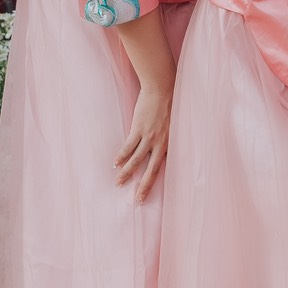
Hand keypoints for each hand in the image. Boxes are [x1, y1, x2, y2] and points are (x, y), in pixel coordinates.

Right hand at [115, 76, 173, 201]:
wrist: (163, 87)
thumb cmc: (169, 103)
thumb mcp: (172, 123)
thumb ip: (165, 136)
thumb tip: (158, 146)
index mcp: (169, 142)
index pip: (162, 167)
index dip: (156, 180)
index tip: (150, 192)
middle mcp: (160, 142)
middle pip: (151, 169)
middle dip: (144, 186)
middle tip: (137, 200)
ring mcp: (149, 136)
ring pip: (136, 160)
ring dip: (127, 173)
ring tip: (119, 183)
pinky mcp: (138, 128)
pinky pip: (128, 146)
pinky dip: (121, 156)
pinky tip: (115, 164)